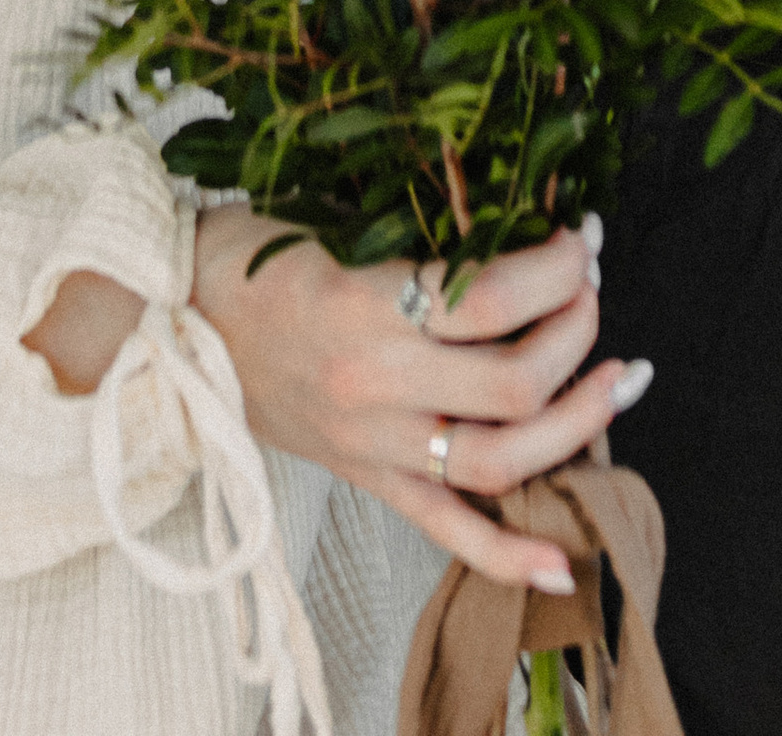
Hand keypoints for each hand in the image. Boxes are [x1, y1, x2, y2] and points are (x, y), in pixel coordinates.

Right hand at [191, 205, 647, 591]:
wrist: (166, 316)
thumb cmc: (247, 253)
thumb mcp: (329, 219)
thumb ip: (413, 236)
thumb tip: (509, 227)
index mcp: (361, 307)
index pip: (489, 301)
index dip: (554, 269)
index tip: (582, 240)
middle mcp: (372, 386)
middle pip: (511, 385)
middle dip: (575, 334)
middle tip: (592, 291)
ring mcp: (371, 445)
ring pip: (498, 460)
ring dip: (575, 423)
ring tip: (616, 379)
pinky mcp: (366, 479)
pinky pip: (445, 531)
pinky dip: (508, 556)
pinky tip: (565, 563)